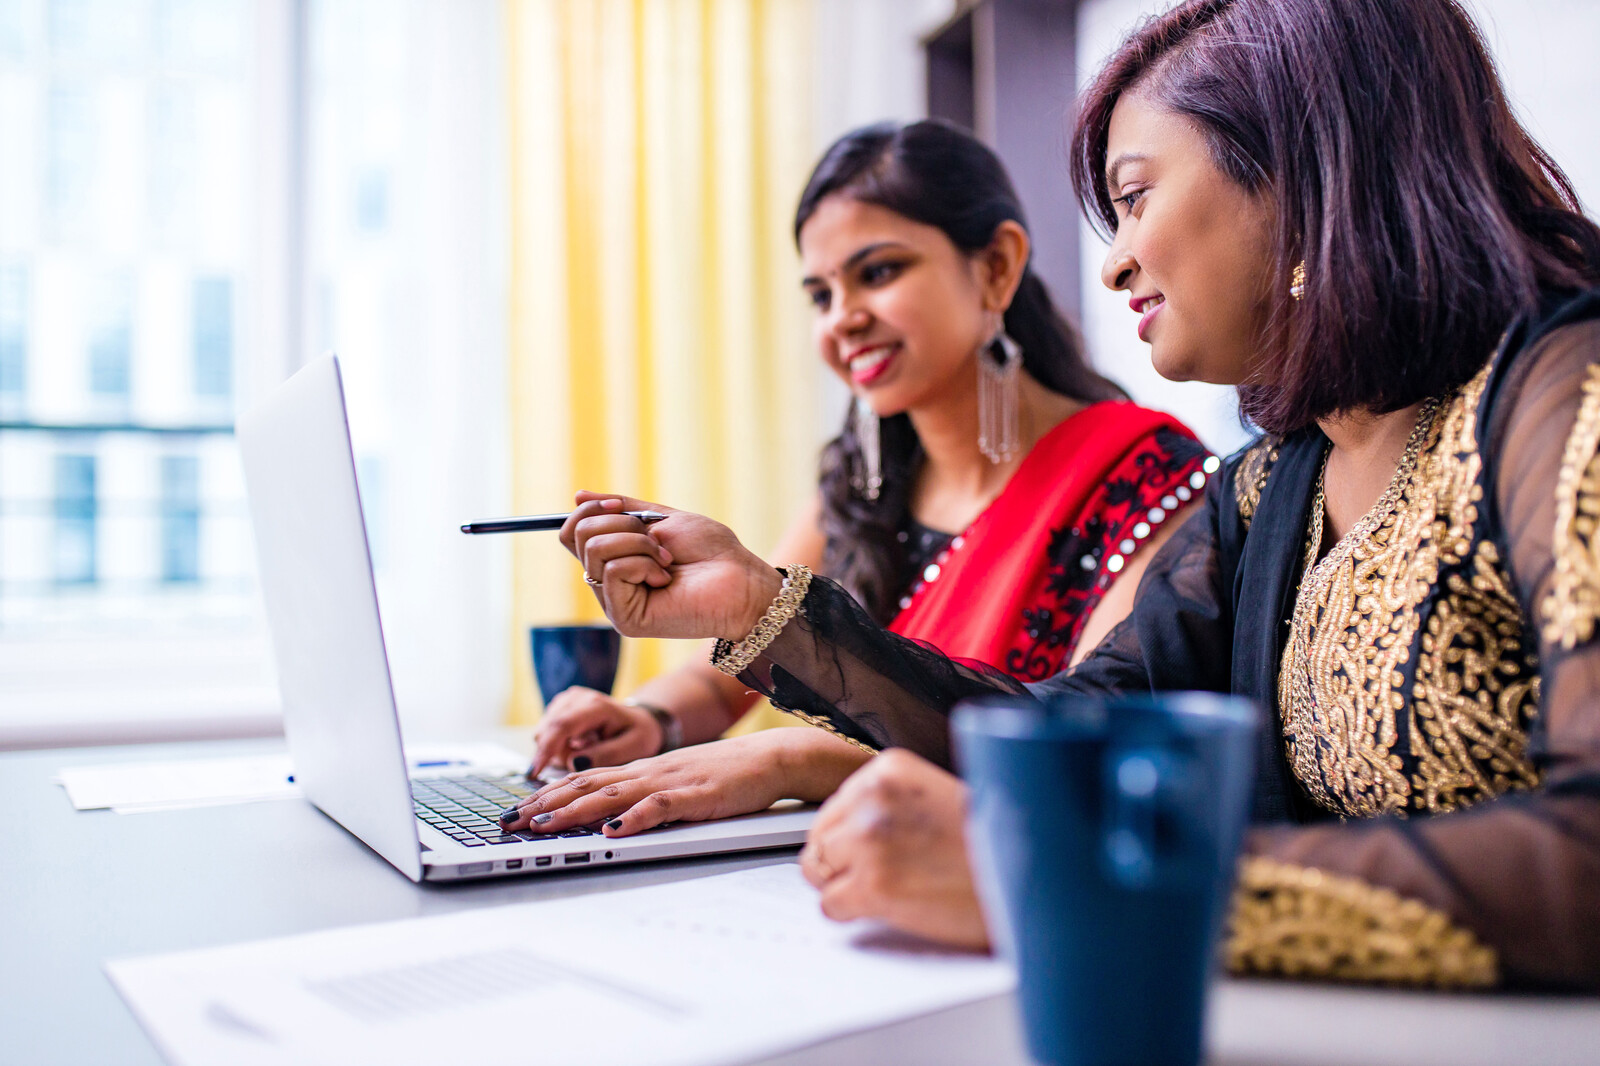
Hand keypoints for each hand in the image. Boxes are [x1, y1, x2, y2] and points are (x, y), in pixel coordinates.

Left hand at [501, 731, 816, 836]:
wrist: (770, 758)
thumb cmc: (729, 774)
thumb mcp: (678, 783)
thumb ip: (646, 796)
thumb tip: (611, 817)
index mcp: (643, 770)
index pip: (584, 779)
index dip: (547, 794)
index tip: (517, 809)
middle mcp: (648, 772)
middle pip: (586, 785)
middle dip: (543, 804)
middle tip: (509, 820)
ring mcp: (670, 782)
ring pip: (612, 795)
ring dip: (573, 811)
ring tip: (542, 825)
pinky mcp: (695, 796)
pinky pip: (658, 807)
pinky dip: (633, 819)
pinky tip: (612, 830)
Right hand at [530, 687, 661, 775]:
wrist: (638, 720)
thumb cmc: (638, 734)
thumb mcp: (634, 748)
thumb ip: (605, 755)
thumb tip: (574, 763)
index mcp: (595, 705)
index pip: (561, 725)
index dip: (545, 749)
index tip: (533, 773)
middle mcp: (575, 698)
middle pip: (547, 732)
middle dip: (560, 754)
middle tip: (591, 753)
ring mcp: (564, 701)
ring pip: (543, 735)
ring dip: (561, 750)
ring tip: (589, 746)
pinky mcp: (558, 709)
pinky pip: (545, 735)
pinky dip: (559, 746)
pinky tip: (580, 744)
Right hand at [560, 492, 782, 641]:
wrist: (741, 579)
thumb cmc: (711, 551)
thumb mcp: (661, 518)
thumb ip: (621, 509)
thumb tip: (577, 495)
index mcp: (615, 558)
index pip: (572, 533)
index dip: (586, 511)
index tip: (616, 504)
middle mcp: (609, 582)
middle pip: (577, 536)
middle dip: (619, 523)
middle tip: (656, 539)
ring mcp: (615, 602)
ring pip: (594, 550)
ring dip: (638, 543)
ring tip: (667, 560)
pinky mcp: (625, 618)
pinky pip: (613, 571)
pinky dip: (644, 563)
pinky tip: (666, 579)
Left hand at [799, 749, 989, 950]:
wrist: (1031, 876)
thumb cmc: (994, 842)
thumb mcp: (936, 795)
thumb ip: (890, 803)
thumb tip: (849, 829)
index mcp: (888, 770)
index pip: (835, 805)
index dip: (850, 835)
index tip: (873, 849)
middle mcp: (874, 799)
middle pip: (821, 837)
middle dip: (841, 861)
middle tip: (876, 876)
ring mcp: (870, 842)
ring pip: (817, 870)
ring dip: (843, 886)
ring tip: (886, 891)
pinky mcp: (873, 886)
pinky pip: (829, 905)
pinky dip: (850, 913)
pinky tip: (887, 908)